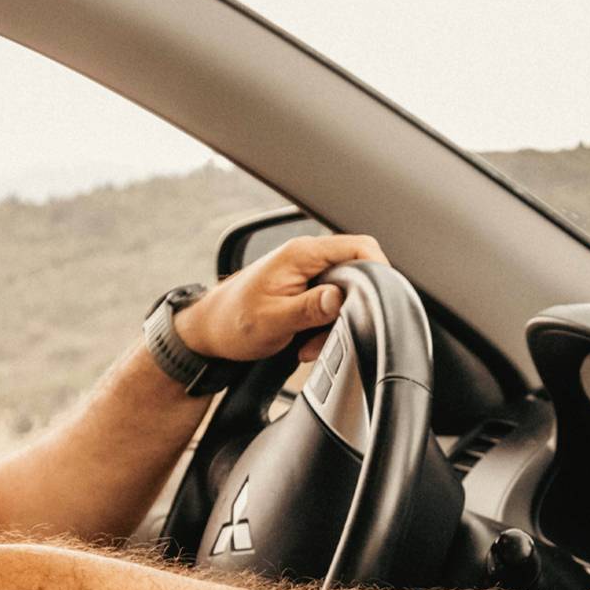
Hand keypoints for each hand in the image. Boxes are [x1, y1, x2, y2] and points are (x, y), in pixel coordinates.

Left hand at [174, 234, 388, 363]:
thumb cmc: (232, 322)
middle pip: (358, 271)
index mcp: (301, 254)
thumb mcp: (274, 321)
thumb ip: (310, 308)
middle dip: (354, 307)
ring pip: (346, 292)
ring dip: (336, 321)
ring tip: (310, 343)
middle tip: (334, 333)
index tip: (381, 299)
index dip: (379, 270)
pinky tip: (306, 340)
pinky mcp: (305, 288)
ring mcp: (306, 272)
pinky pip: (331, 302)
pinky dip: (325, 325)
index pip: (360, 246)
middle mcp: (307, 257)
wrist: (208, 330)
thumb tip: (340, 298)